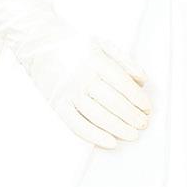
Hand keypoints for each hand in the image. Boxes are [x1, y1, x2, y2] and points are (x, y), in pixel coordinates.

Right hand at [22, 28, 151, 148]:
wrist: (39, 45)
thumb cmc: (74, 46)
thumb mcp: (102, 44)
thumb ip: (125, 60)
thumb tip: (142, 81)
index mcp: (95, 60)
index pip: (122, 83)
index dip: (138, 98)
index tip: (147, 108)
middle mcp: (82, 77)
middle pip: (113, 102)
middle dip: (132, 116)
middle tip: (143, 123)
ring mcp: (68, 92)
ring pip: (98, 116)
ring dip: (119, 128)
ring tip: (132, 134)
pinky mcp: (57, 104)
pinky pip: (77, 125)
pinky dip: (95, 136)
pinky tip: (110, 142)